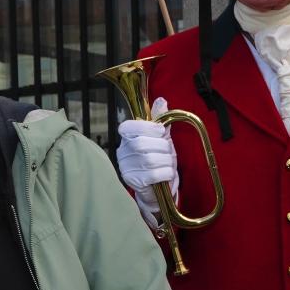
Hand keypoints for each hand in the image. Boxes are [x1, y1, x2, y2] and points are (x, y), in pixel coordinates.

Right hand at [116, 97, 178, 224]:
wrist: (156, 188)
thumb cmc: (158, 160)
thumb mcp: (160, 138)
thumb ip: (160, 121)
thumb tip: (161, 101)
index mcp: (127, 138)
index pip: (128, 127)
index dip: (147, 127)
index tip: (161, 132)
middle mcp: (122, 151)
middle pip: (141, 144)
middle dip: (162, 147)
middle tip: (167, 151)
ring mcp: (126, 167)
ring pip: (150, 159)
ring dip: (166, 161)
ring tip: (167, 164)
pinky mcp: (133, 181)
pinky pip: (153, 174)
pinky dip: (166, 173)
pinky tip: (166, 174)